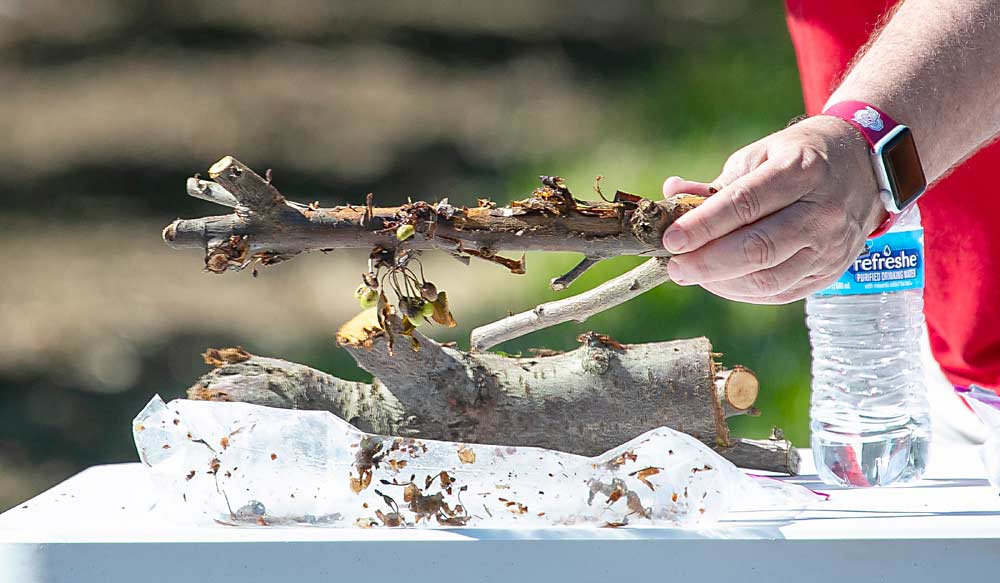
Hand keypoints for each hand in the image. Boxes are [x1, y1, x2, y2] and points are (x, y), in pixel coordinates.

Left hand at [661, 116, 886, 303]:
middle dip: (707, 263)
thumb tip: (671, 194)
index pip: (745, 204)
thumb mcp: (761, 154)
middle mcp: (821, 212)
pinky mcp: (830, 272)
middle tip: (675, 266)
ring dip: (721, 283)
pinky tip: (719, 281)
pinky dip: (742, 292)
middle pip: (757, 249)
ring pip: (768, 280)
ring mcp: (830, 247)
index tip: (672, 240)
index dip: (704, 226)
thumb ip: (717, 183)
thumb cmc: (801, 157)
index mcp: (801, 171)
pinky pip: (780, 293)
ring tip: (691, 274)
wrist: (865, 168)